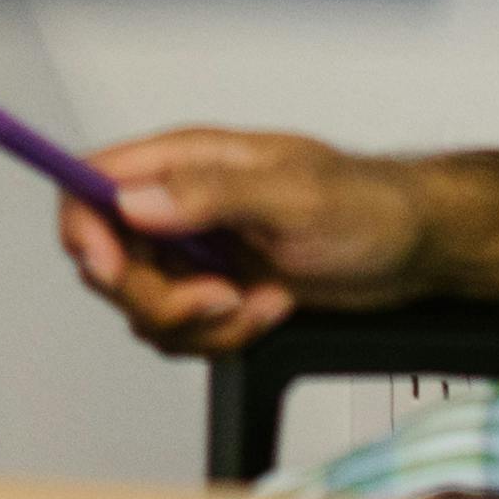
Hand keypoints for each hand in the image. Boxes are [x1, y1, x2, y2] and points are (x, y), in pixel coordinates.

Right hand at [51, 129, 446, 360]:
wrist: (413, 249)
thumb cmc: (366, 204)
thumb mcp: (292, 196)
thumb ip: (207, 195)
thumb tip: (132, 200)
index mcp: (186, 161)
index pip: (92, 182)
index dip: (84, 229)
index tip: (114, 270)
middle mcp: (179, 206)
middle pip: (109, 263)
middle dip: (158, 298)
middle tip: (219, 297)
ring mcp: (195, 255)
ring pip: (145, 309)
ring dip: (203, 324)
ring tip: (261, 302)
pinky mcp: (215, 295)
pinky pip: (185, 335)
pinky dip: (226, 337)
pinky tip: (271, 310)